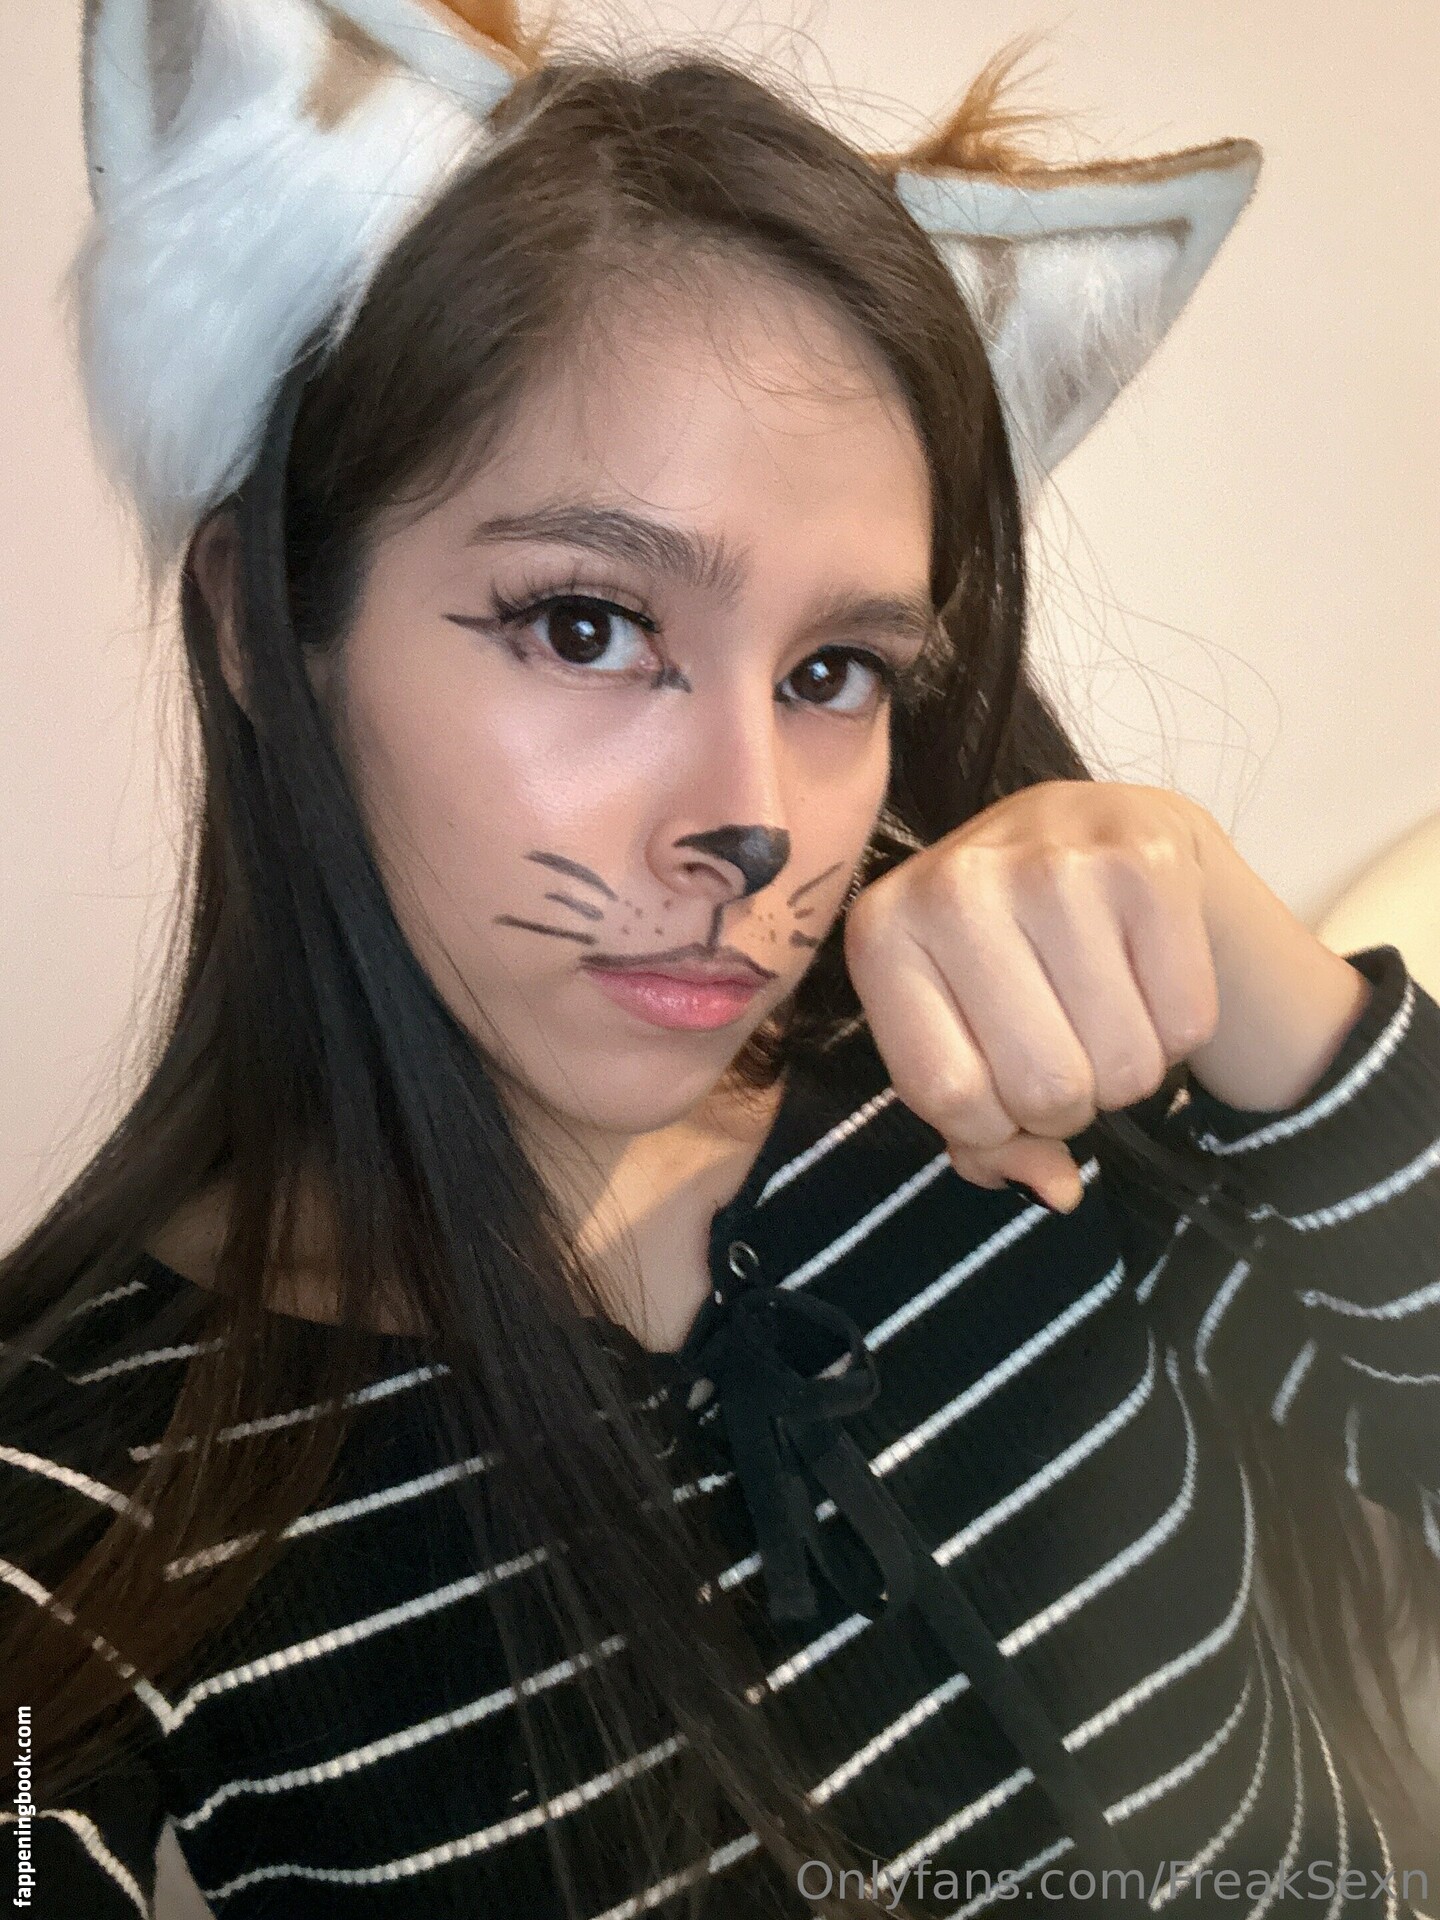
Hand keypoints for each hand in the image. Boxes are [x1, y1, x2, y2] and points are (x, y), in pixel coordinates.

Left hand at [842, 781, 1369, 1211]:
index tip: (1001, 1084)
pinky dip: (1179, 1028)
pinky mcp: (1147, 861)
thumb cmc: (1005, 954)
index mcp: (882, 933)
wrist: (1092, 831)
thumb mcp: (958, 1035)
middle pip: (1045, 1089)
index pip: (950, 1098)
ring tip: (1104, 1006)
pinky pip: (1187, 1022)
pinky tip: (1147, 973)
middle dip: (1066, 1102)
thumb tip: (1057, 1190)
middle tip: (1065, 1046)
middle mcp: (956, 886)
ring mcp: (1054, 864)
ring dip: (1126, 1069)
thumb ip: (981, 1136)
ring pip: (1124, 1066)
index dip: (992, 1124)